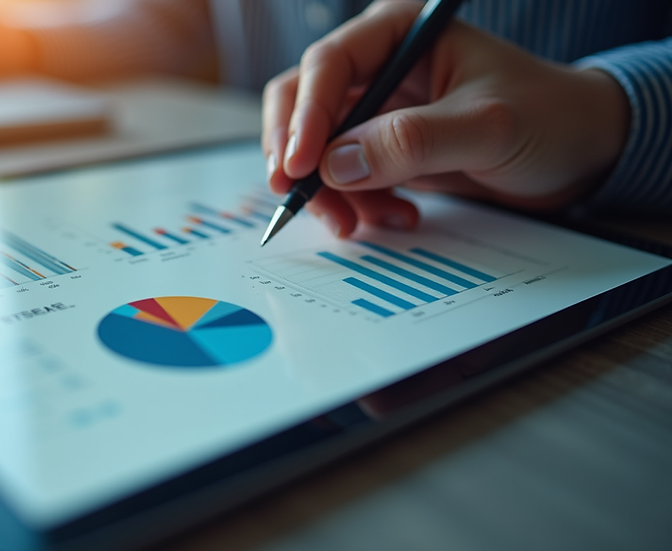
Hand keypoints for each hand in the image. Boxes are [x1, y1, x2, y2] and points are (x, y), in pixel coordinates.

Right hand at [262, 0, 629, 237]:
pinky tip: (393, 217)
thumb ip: (413, 140)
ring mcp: (377, 110)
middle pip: (303, 104)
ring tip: (359, 224)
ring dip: (326, 191)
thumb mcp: (486, 126)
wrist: (578, 154)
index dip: (304, 114)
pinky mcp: (383, 150)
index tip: (300, 165)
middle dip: (298, 155)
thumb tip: (338, 163)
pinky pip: (343, 178)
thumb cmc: (548, 118)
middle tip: (295, 197)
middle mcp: (379, 66)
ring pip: (316, 147)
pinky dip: (354, 204)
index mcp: (400, 32)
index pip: (329, 65)